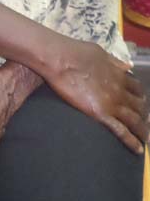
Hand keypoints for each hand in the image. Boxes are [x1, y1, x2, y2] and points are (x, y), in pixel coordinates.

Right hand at [44, 38, 148, 152]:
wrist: (60, 58)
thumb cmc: (75, 52)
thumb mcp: (99, 52)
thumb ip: (114, 61)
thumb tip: (126, 66)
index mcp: (119, 74)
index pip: (137, 89)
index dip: (140, 97)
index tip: (139, 102)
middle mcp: (120, 90)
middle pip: (140, 106)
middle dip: (144, 115)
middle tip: (143, 122)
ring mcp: (112, 103)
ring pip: (135, 121)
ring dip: (142, 130)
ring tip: (145, 138)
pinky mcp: (100, 113)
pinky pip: (121, 131)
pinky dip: (132, 141)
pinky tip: (137, 149)